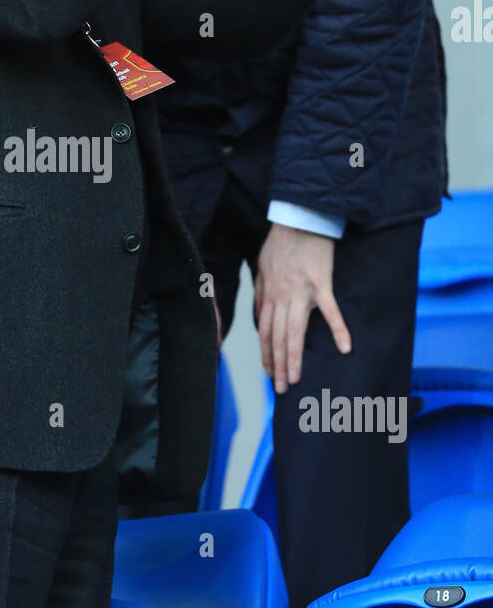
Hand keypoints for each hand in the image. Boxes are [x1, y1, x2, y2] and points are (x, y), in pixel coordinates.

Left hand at [254, 223, 351, 393]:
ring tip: (296, 379)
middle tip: (281, 388)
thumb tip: (260, 309)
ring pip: (294, 332)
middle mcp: (281, 297)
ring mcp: (300, 292)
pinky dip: (338, 330)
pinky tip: (346, 348)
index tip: (268, 372)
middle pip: (276, 338)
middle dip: (277, 365)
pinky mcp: (320, 284)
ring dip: (294, 358)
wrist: (298, 219)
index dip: (266, 354)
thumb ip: (262, 290)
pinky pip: (330, 311)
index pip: (264, 332)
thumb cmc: (281, 241)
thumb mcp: (262, 266)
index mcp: (268, 294)